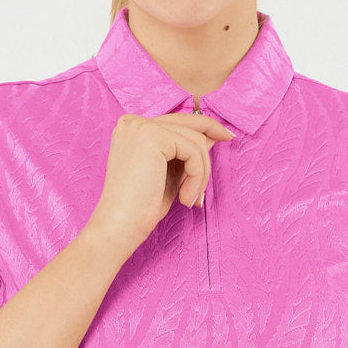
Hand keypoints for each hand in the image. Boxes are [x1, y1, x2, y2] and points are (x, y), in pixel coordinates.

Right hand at [85, 110, 235, 255]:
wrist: (120, 227)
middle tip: (202, 191)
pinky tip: (185, 199)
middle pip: (189, 126)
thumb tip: (211, 136)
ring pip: (195, 140)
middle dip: (205, 157)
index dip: (205, 127)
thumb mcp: (170, 173)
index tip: (227, 137)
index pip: (177, 121)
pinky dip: (197, 177)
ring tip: (191, 200)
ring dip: (201, 173)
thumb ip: (186, 152)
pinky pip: (193, 152)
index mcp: (133, 128)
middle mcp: (134, 122)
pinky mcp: (152, 137)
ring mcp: (141, 127)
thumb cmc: (141, 208)